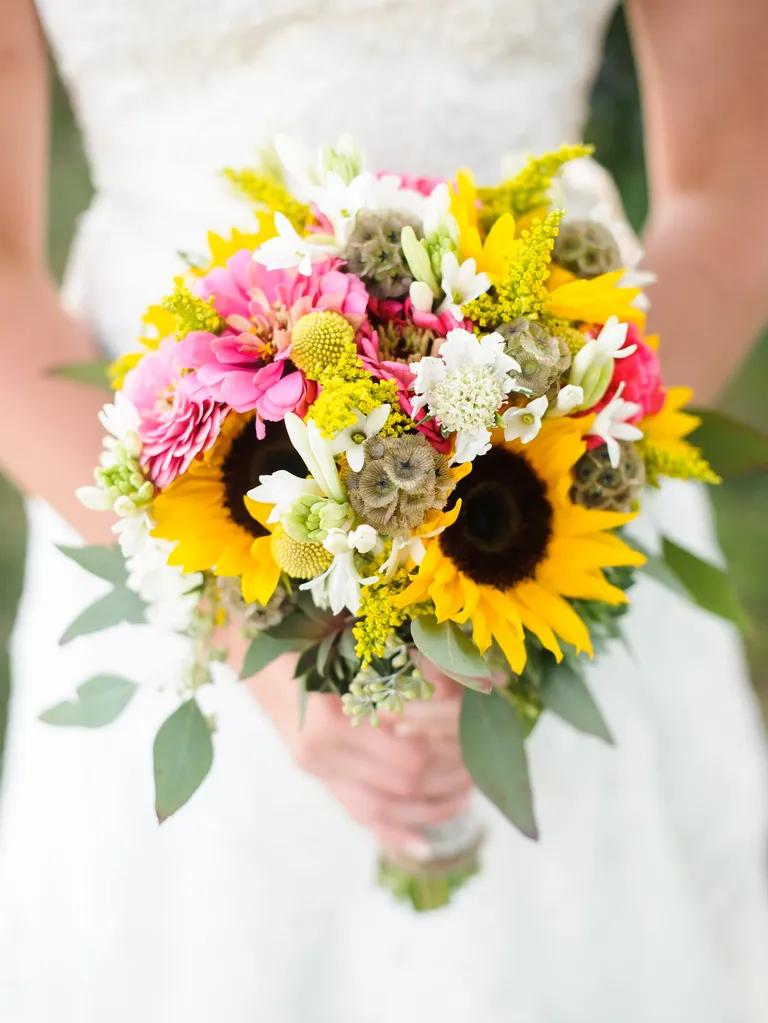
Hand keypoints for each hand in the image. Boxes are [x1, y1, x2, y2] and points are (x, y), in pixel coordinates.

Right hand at [244, 650, 471, 853]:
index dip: (448, 746)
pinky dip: (394, 833)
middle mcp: (320, 753)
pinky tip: (425, 846)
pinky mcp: (317, 777)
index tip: (472, 723)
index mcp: (331, 719)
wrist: (246, 651)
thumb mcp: (357, 645)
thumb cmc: (304, 636)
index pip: (409, 753)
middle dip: (447, 775)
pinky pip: (358, 815)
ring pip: (384, 809)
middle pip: (401, 784)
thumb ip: (415, 663)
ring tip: (466, 792)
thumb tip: (489, 677)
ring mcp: (316, 769)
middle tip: (477, 758)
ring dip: (432, 807)